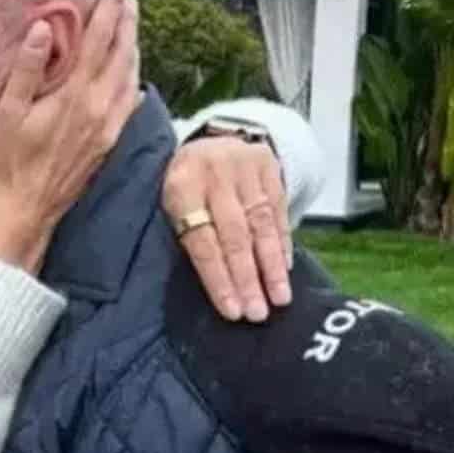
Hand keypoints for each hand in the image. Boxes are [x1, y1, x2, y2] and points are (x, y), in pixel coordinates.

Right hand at [0, 0, 139, 273]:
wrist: (28, 210)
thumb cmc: (10, 162)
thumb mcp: (9, 112)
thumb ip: (28, 68)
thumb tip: (44, 27)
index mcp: (75, 94)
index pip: (99, 39)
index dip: (109, 7)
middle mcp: (100, 106)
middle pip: (121, 52)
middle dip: (126, 21)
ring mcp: (109, 125)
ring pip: (130, 75)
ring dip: (132, 45)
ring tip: (132, 24)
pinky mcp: (110, 141)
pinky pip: (130, 100)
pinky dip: (134, 77)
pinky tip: (132, 72)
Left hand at [162, 136, 292, 321]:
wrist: (208, 139)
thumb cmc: (185, 184)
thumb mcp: (168, 202)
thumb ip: (184, 235)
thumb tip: (211, 289)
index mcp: (180, 185)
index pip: (202, 240)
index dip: (217, 277)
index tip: (231, 310)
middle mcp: (214, 172)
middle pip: (234, 234)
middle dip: (247, 278)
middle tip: (257, 313)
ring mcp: (244, 165)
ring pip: (261, 223)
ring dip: (272, 265)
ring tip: (279, 297)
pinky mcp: (268, 165)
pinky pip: (279, 209)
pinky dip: (283, 242)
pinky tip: (285, 268)